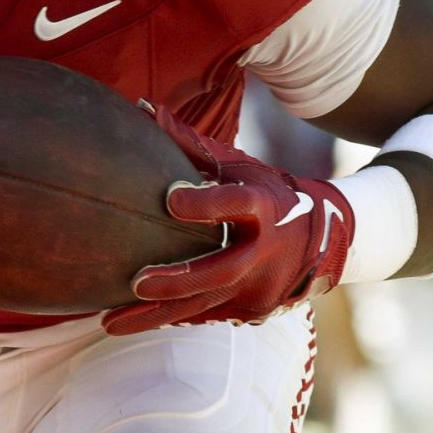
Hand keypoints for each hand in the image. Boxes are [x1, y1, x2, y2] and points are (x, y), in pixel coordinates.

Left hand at [102, 105, 352, 334]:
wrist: (323, 239)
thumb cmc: (265, 191)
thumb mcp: (236, 164)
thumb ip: (189, 143)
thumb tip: (142, 108)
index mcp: (263, 206)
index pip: (237, 204)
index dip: (206, 204)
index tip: (170, 200)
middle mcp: (265, 252)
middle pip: (221, 269)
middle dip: (178, 278)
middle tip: (136, 283)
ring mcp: (260, 287)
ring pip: (204, 305)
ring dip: (155, 316)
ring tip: (109, 323)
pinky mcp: (251, 311)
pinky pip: (204, 316)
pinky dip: (168, 318)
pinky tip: (130, 323)